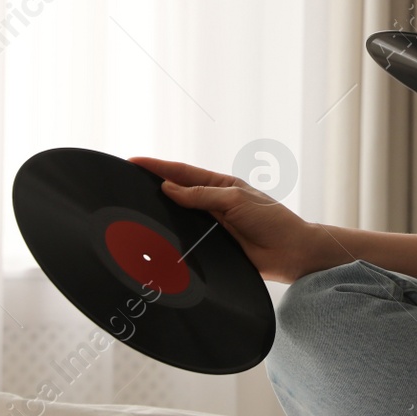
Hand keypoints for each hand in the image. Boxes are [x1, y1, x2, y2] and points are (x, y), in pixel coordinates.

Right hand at [129, 156, 319, 283]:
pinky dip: (172, 236)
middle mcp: (214, 202)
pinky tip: (157, 237)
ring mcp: (212, 224)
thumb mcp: (236, 200)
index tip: (133, 161)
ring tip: (133, 207)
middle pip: (177, 193)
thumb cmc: (272, 221)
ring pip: (179, 216)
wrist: (291, 253)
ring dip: (160, 212)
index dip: (157, 166)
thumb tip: (169, 188)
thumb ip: (202, 195)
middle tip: (125, 182)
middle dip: (152, 186)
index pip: (183, 172)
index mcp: (221, 185)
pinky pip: (187, 238)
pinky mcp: (213, 246)